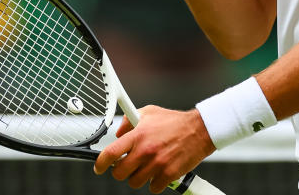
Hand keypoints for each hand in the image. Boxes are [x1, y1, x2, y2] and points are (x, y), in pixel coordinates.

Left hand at [93, 106, 214, 192]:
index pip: (111, 153)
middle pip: (120, 173)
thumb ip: (130, 120)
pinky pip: (153, 188)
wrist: (199, 130)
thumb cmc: (174, 122)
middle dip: (122, 171)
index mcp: (138, 135)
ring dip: (139, 177)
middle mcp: (145, 150)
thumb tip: (118, 133)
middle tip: (129, 165)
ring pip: (135, 182)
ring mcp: (157, 164)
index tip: (99, 168)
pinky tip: (159, 172)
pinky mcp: (168, 174)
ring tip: (147, 167)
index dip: (100, 164)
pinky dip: (155, 183)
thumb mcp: (149, 112)